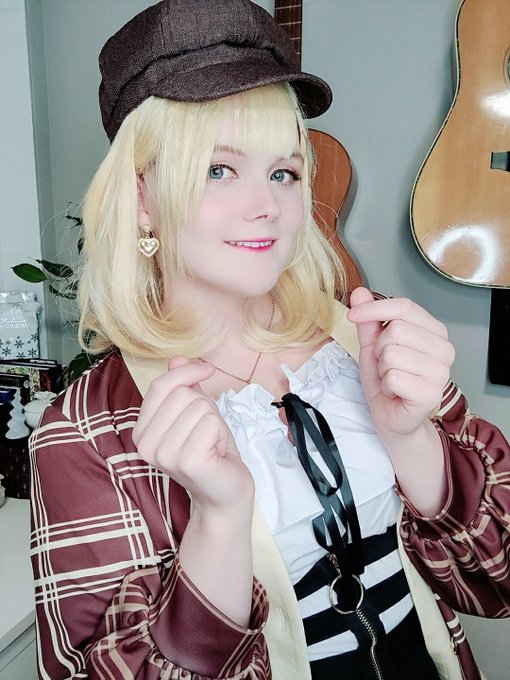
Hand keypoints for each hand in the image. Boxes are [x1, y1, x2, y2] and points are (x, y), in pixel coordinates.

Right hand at [132, 356, 253, 512]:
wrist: (225, 491)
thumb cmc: (210, 451)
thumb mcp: (195, 412)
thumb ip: (182, 387)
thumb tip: (176, 359)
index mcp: (141, 431)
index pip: (161, 385)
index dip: (188, 371)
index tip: (208, 370)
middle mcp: (145, 444)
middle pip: (183, 394)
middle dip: (205, 407)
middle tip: (207, 433)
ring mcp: (164, 454)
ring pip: (200, 407)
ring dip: (214, 423)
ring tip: (210, 445)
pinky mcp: (187, 461)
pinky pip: (211, 423)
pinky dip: (221, 434)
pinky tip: (216, 453)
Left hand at [347, 287, 454, 439]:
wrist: (393, 418)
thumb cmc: (387, 382)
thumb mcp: (372, 346)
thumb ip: (369, 320)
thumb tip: (360, 293)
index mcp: (434, 331)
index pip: (404, 306)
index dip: (374, 308)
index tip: (352, 315)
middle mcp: (444, 349)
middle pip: (396, 330)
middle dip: (379, 349)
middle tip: (385, 365)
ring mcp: (441, 372)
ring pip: (392, 354)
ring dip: (382, 369)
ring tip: (390, 379)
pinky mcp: (431, 393)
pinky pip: (393, 377)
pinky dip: (386, 386)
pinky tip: (395, 392)